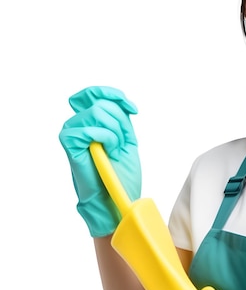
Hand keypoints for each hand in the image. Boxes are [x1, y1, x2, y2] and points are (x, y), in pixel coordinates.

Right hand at [59, 86, 140, 236]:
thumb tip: (118, 100)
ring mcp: (72, 132)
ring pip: (97, 112)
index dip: (114, 95)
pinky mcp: (69, 142)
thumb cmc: (120, 172)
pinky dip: (107, 139)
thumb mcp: (126, 138)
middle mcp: (78, 123)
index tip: (133, 109)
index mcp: (91, 121)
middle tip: (121, 145)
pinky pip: (90, 128)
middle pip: (103, 103)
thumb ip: (120, 117)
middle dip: (120, 124)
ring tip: (114, 150)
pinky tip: (108, 152)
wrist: (115, 196)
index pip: (94, 93)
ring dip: (115, 133)